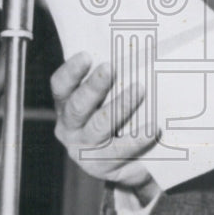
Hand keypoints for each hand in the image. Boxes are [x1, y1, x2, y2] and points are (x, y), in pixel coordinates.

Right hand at [50, 52, 159, 203]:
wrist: (129, 161)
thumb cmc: (118, 118)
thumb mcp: (109, 97)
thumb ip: (113, 78)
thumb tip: (135, 47)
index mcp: (67, 105)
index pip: (61, 87)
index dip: (71, 71)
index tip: (86, 56)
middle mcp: (70, 128)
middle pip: (77, 106)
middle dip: (94, 86)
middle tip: (111, 68)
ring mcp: (84, 149)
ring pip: (98, 127)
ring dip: (119, 106)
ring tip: (139, 89)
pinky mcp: (102, 167)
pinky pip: (120, 151)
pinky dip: (137, 138)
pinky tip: (153, 127)